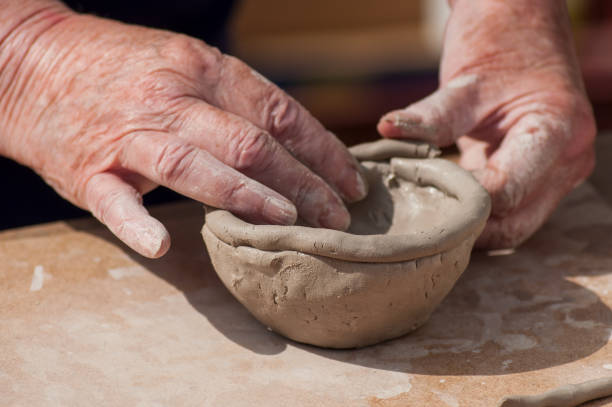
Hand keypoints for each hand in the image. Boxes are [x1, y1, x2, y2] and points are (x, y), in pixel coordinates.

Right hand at [0, 6, 366, 257]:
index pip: (277, 112)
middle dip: (303, 184)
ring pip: (193, 166)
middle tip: (338, 218)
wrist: (36, 62)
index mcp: (202, 69)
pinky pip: (114, 200)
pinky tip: (163, 245)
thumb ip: (238, 101)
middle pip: (249, 143)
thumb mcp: (189, 65)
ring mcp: (127, 136)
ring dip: (244, 196)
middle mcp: (170, 98)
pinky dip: (138, 223)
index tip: (351, 182)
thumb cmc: (128, 70)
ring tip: (288, 222)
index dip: (322, 150)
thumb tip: (297, 142)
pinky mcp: (87, 170)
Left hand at [378, 0, 594, 248]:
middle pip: (516, 222)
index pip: (506, 191)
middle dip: (470, 228)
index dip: (462, 202)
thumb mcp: (464, 83)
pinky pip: (510, 209)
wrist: (520, 25)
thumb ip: (431, 116)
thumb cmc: (497, 44)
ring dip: (474, 225)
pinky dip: (479, 213)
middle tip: (420, 224)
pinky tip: (444, 207)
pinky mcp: (537, 174)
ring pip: (515, 223)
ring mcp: (556, 171)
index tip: (419, 194)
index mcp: (557, 131)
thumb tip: (388, 129)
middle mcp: (567, 159)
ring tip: (429, 217)